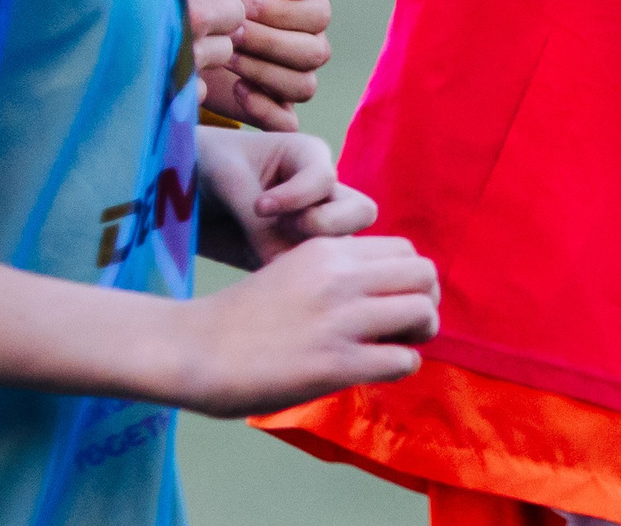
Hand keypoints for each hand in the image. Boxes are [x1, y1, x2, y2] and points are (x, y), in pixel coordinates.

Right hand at [171, 235, 439, 417]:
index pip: (404, 249)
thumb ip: (331, 273)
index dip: (407, 279)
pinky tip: (371, 371)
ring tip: (391, 348)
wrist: (195, 348)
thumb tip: (378, 294)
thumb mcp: (290, 271)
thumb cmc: (238, 318)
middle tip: (401, 326)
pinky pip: (404, 360)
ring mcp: (341, 319)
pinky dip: (398, 367)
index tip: (390, 300)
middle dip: (424, 302)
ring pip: (423, 313)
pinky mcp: (337, 363)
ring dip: (418, 335)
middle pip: (425, 274)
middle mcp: (340, 276)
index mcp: (326, 249)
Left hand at [184, 0, 331, 130]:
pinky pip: (287, 122)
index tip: (244, 5)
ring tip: (228, 57)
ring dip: (264, 70)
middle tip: (233, 32)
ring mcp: (293, 82)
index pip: (319, 15)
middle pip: (314, 52)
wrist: (182, 29)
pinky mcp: (273, 111)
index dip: (283, 12)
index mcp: (308, 12)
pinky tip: (237, 88)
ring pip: (304, 86)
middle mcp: (308, 48)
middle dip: (270, 41)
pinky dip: (265, 108)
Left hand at [195, 127, 377, 268]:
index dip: (298, 196)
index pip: (326, 179)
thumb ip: (257, 219)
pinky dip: (297, 279)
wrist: (175, 192)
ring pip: (344, 247)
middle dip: (328, 224)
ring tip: (272, 252)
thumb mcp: (227, 180)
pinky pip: (314, 275)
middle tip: (286, 229)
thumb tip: (281, 265)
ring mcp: (310, 228)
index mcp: (306, 156)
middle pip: (359, 212)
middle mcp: (318, 193)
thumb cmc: (203, 164)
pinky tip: (267, 277)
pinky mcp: (292, 257)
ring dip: (316, 253)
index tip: (260, 205)